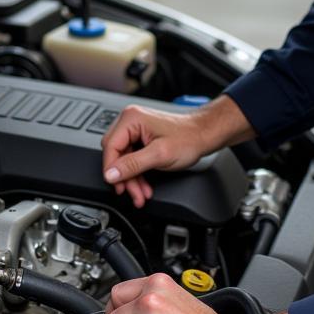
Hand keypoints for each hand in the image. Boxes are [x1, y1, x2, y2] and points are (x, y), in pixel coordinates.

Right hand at [100, 96, 253, 207]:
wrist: (203, 135)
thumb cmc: (188, 139)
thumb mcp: (159, 155)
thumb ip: (133, 164)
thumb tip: (111, 173)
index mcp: (131, 119)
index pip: (110, 146)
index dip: (111, 169)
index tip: (116, 184)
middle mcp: (130, 120)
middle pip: (115, 153)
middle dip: (123, 176)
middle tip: (131, 192)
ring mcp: (136, 128)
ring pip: (123, 158)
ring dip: (131, 178)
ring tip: (140, 194)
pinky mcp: (141, 136)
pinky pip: (131, 157)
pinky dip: (137, 172)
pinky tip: (143, 185)